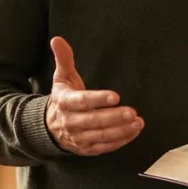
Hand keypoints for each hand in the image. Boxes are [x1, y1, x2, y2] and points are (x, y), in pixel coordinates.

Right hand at [45, 37, 143, 154]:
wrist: (49, 127)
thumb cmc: (62, 98)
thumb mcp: (61, 78)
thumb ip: (63, 59)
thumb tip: (57, 39)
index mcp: (64, 102)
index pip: (82, 101)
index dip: (98, 99)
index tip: (116, 96)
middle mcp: (71, 122)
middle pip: (94, 121)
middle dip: (114, 117)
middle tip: (132, 112)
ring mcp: (78, 138)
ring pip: (101, 136)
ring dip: (121, 130)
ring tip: (138, 122)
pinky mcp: (86, 149)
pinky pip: (104, 147)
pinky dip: (120, 141)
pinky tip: (133, 132)